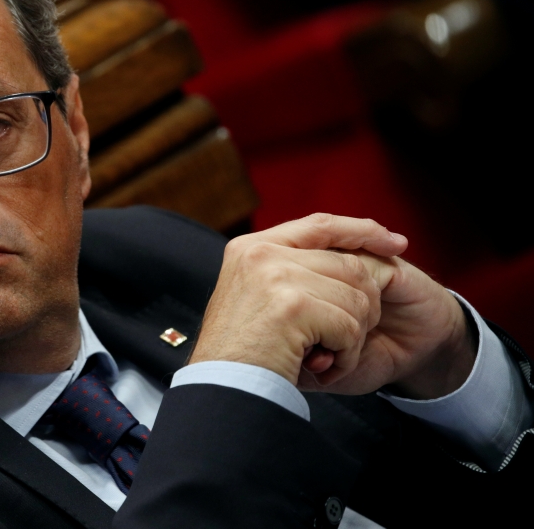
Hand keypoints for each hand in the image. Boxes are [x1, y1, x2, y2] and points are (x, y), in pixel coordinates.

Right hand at [190, 213, 475, 397]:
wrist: (220, 390)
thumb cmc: (239, 358)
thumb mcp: (255, 300)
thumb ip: (288, 274)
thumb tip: (351, 264)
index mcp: (251, 248)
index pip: (321, 225)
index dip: (362, 230)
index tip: (395, 242)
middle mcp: (262, 254)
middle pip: (349, 265)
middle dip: (362, 307)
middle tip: (342, 343)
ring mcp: (276, 277)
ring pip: (356, 298)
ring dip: (351, 338)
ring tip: (324, 359)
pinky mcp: (293, 306)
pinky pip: (350, 327)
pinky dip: (346, 356)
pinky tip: (322, 368)